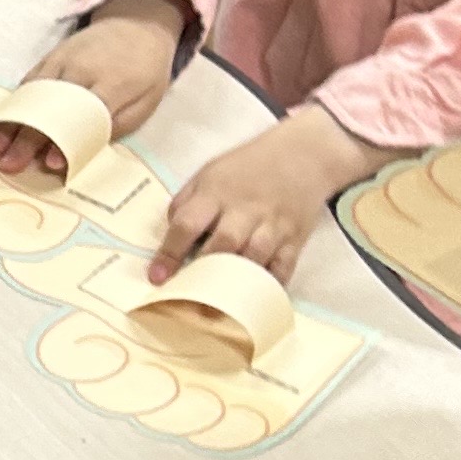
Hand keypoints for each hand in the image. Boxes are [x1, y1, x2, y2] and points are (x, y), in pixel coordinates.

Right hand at [0, 2, 179, 174]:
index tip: (51, 163)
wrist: (137, 22)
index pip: (83, 114)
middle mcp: (81, 70)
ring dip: (9, 123)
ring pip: (31, 96)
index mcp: (113, 82)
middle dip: (26, 138)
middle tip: (8, 165)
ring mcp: (60, 61)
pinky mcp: (48, 58)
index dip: (66, 140)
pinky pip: (27, 84)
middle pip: (49, 108)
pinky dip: (11, 107)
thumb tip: (86, 147)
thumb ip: (120, 124)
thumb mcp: (147, 99)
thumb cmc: (145, 68)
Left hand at [150, 107, 378, 282]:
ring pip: (254, 257)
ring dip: (235, 281)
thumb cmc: (247, 167)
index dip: (170, 253)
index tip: (156, 277)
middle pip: (224, 243)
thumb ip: (186, 202)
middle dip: (204, 270)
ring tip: (217, 305)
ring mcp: (273, 225)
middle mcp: (245, 210)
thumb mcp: (209, 173)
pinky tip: (254, 299)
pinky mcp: (295, 238)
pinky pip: (283, 267)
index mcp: (216, 192)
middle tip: (188, 296)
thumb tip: (169, 234)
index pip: (188, 224)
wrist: (304, 155)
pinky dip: (269, 285)